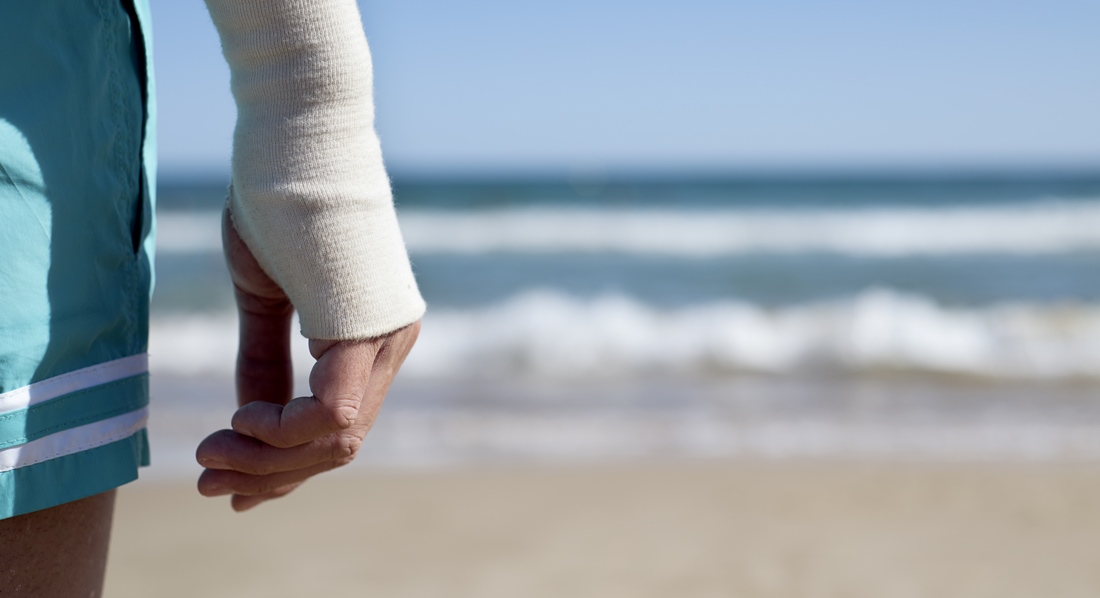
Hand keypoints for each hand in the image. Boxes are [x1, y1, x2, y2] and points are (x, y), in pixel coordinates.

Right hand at [195, 206, 419, 510]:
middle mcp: (389, 344)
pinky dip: (283, 432)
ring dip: (267, 461)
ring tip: (208, 455)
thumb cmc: (277, 202)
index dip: (281, 465)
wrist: (291, 135)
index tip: (221, 472)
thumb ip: (265, 359)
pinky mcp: (370, 328)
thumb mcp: (264, 295)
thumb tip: (250, 421)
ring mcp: (387, 338)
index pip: (337, 429)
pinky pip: (336, 412)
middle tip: (207, 478)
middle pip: (338, 445)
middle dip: (269, 474)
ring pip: (338, 439)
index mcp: (370, 338)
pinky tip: (240, 421)